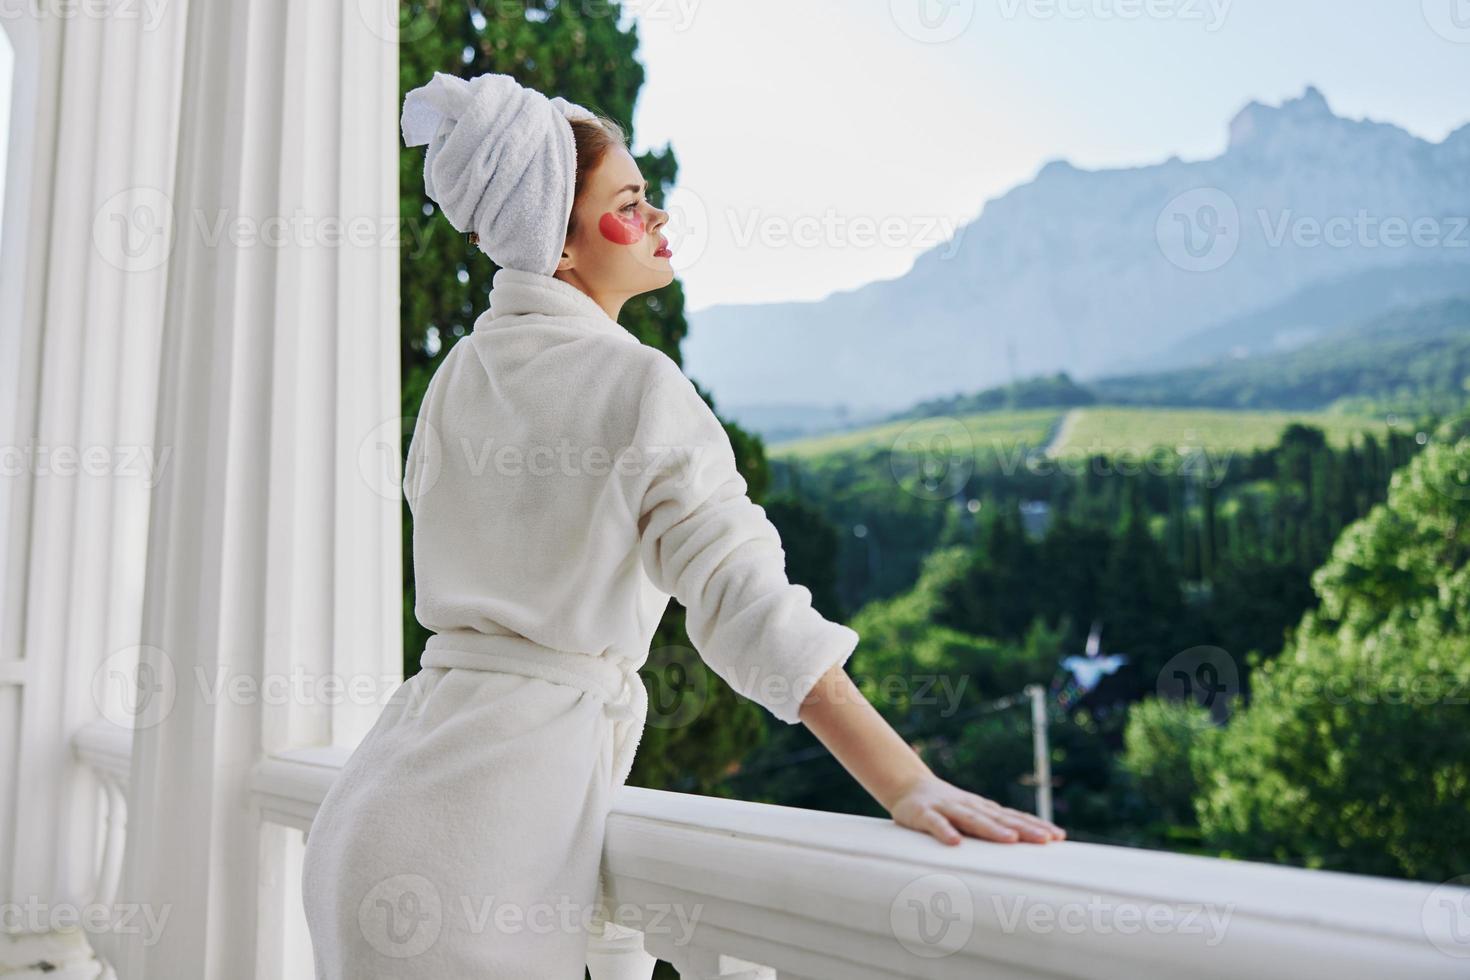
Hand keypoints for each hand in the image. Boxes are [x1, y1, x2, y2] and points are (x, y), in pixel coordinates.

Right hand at [885, 774, 1065, 845]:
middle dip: (1023, 829)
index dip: (1035, 825)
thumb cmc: (947, 807)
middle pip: (1000, 819)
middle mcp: (970, 806)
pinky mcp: (924, 814)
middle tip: (1046, 840)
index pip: (1014, 816)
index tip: (1058, 836)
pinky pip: (935, 824)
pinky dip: (945, 831)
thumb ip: (993, 828)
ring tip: (1010, 839)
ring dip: (991, 829)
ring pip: (972, 819)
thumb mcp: (972, 815)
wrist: (909, 785)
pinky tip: (954, 842)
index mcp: (984, 809)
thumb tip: (1023, 846)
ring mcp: (947, 809)